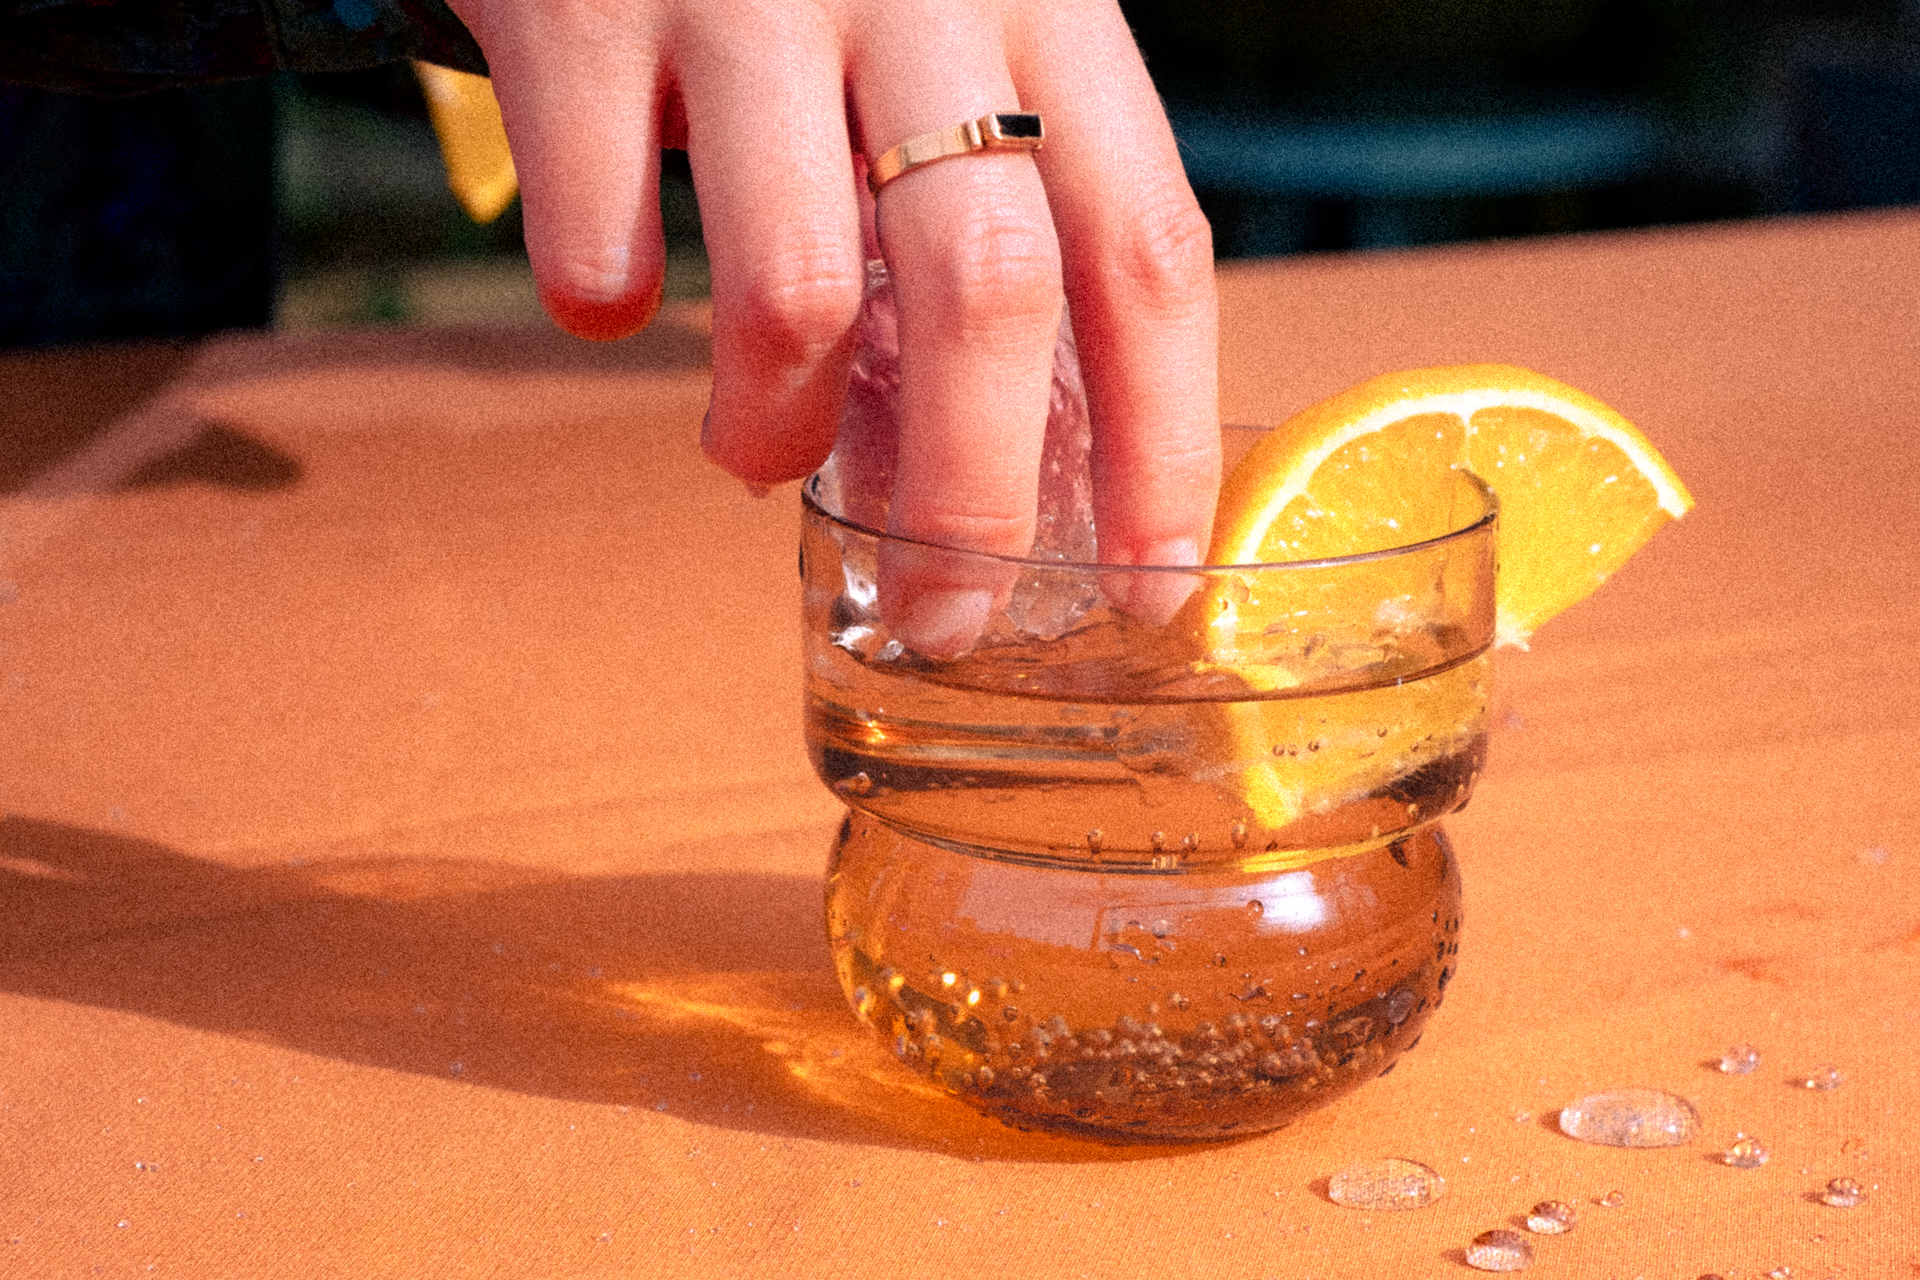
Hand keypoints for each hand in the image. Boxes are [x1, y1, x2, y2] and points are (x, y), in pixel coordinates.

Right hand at [448, 0, 1219, 651]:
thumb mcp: (945, 36)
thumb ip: (985, 206)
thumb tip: (988, 469)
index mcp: (1044, 5)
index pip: (1144, 247)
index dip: (1163, 436)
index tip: (1151, 581)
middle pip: (992, 293)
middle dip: (975, 496)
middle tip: (943, 612)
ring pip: (796, 291)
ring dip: (772, 429)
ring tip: (748, 455)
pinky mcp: (580, 12)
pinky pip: (601, 246)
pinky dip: (607, 309)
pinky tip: (614, 294)